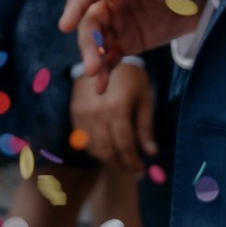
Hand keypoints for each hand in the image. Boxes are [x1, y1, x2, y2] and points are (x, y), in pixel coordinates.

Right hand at [59, 0, 218, 89]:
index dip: (75, 6)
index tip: (65, 25)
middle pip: (91, 21)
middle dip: (89, 43)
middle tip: (92, 66)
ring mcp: (119, 21)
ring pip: (98, 41)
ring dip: (94, 60)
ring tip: (97, 80)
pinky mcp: (129, 41)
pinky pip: (111, 56)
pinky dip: (105, 70)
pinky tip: (102, 86)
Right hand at [70, 58, 157, 173]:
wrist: (104, 55)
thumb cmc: (130, 77)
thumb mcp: (144, 98)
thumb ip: (145, 127)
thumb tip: (151, 153)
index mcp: (117, 108)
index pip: (125, 146)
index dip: (134, 162)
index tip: (142, 171)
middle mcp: (97, 113)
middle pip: (109, 151)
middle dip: (122, 164)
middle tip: (133, 169)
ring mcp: (83, 113)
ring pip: (94, 149)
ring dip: (109, 159)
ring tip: (122, 160)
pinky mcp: (74, 112)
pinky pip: (83, 140)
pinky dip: (95, 149)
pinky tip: (107, 148)